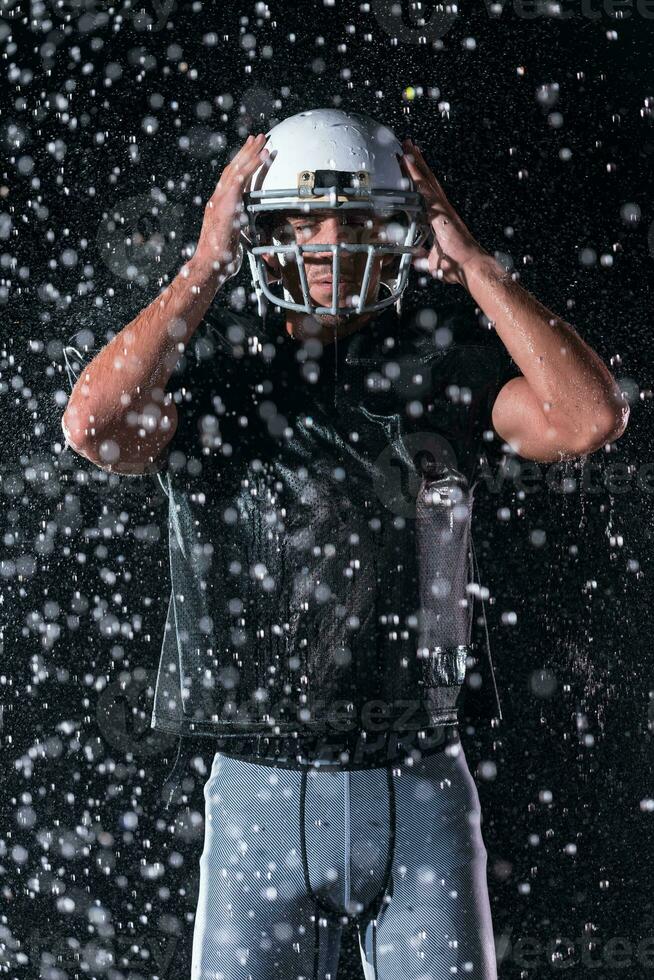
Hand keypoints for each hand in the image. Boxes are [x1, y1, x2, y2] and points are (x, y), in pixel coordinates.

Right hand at [195, 133, 269, 276]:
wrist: (209, 263)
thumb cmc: (220, 259)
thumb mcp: (233, 241)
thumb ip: (240, 232)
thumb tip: (250, 236)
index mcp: (218, 206)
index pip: (230, 180)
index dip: (240, 165)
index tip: (249, 153)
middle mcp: (217, 198)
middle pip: (232, 168)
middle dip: (245, 151)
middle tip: (257, 138)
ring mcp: (220, 199)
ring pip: (237, 168)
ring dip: (250, 152)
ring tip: (262, 139)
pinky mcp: (227, 201)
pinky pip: (242, 177)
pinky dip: (253, 164)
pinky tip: (263, 154)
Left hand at [400, 138, 486, 287]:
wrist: (470, 266)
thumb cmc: (457, 265)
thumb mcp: (432, 260)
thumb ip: (423, 256)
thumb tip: (416, 258)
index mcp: (440, 218)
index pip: (426, 194)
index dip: (418, 179)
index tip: (410, 165)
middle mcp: (442, 209)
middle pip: (427, 180)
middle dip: (418, 163)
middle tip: (408, 145)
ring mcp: (442, 208)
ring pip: (427, 180)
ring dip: (416, 163)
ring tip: (408, 146)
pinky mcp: (441, 211)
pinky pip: (426, 190)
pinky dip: (417, 176)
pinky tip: (409, 163)